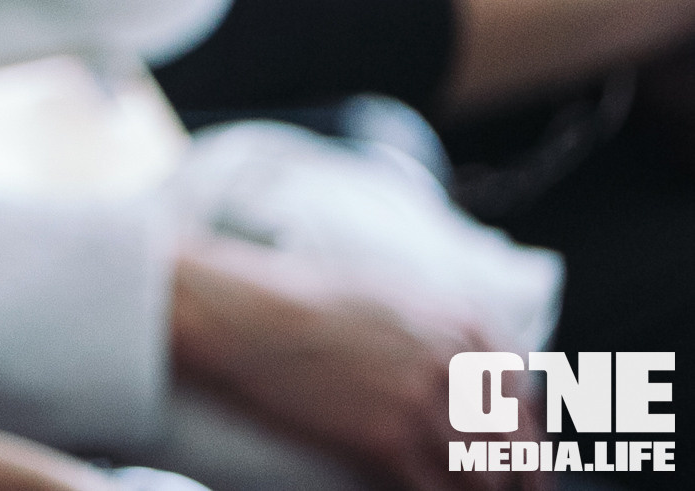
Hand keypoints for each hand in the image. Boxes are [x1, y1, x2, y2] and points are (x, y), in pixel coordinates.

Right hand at [171, 240, 539, 490]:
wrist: (243, 315)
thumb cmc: (300, 301)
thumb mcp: (388, 298)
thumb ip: (439, 333)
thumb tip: (467, 375)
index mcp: (463, 328)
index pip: (523, 401)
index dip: (527, 446)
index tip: (523, 471)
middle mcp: (456, 366)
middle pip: (512, 446)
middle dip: (516, 482)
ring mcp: (424, 404)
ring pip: (481, 477)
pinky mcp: (388, 440)